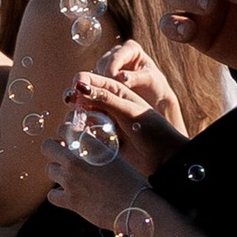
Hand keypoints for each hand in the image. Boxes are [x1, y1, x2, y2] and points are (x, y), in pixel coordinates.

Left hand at [45, 138, 143, 232]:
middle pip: (47, 146)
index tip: (66, 138)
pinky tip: (68, 195)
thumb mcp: (115, 158)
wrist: (136, 207)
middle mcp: (77, 161)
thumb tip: (88, 142)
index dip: (63, 132)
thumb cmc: (131, 183)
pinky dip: (58, 196)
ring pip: (50, 169)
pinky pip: (52, 195)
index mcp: (92, 147)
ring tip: (69, 176)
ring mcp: (71, 181)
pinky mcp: (70, 200)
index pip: (66, 129)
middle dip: (52, 149)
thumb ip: (98, 149)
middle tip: (60, 155)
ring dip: (58, 172)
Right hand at [65, 50, 182, 175]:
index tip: (74, 94)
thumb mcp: (128, 111)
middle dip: (74, 103)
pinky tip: (86, 139)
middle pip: (78, 97)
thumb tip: (79, 87)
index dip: (77, 84)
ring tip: (84, 129)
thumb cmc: (152, 130)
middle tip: (75, 113)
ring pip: (77, 115)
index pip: (87, 79)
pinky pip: (82, 133)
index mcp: (115, 89)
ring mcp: (102, 120)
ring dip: (76, 121)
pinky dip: (80, 135)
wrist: (163, 157)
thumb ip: (104, 99)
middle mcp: (106, 103)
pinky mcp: (99, 137)